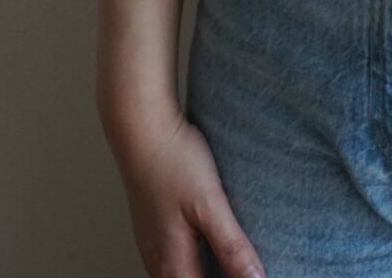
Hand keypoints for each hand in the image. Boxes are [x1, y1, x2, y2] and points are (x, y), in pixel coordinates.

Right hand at [105, 106, 266, 277]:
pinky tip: (204, 244)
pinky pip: (172, 257)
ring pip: (178, 274)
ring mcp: (151, 242)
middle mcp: (157, 259)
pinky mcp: (152, 224)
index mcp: (173, 263)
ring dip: (201, 272)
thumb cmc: (174, 163)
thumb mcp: (211, 205)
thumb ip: (232, 246)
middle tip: (241, 269)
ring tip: (226, 265)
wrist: (141, 129)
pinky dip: (192, 260)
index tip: (249, 276)